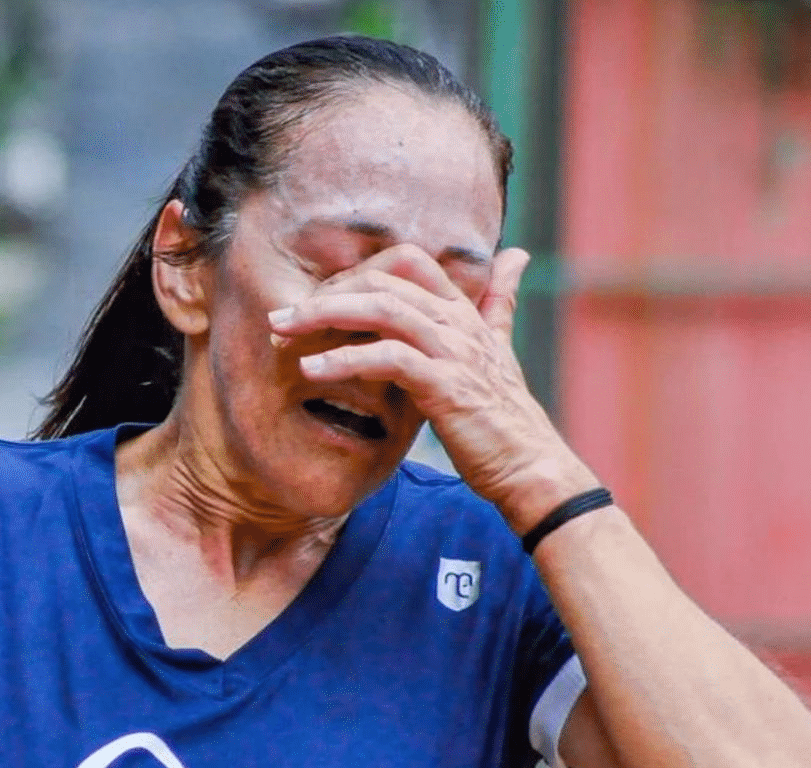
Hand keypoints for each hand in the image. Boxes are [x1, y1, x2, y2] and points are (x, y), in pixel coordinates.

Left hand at [270, 243, 595, 529]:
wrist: (530, 467)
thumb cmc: (504, 416)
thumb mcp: (500, 349)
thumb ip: (498, 302)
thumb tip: (515, 256)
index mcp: (464, 312)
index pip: (405, 262)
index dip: (353, 274)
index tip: (315, 302)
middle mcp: (458, 323)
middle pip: (382, 281)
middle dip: (324, 294)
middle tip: (280, 317)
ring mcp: (454, 351)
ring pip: (382, 309)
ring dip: (324, 316)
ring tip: (283, 332)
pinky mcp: (446, 385)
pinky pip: (389, 358)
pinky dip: (345, 359)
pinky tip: (312, 371)